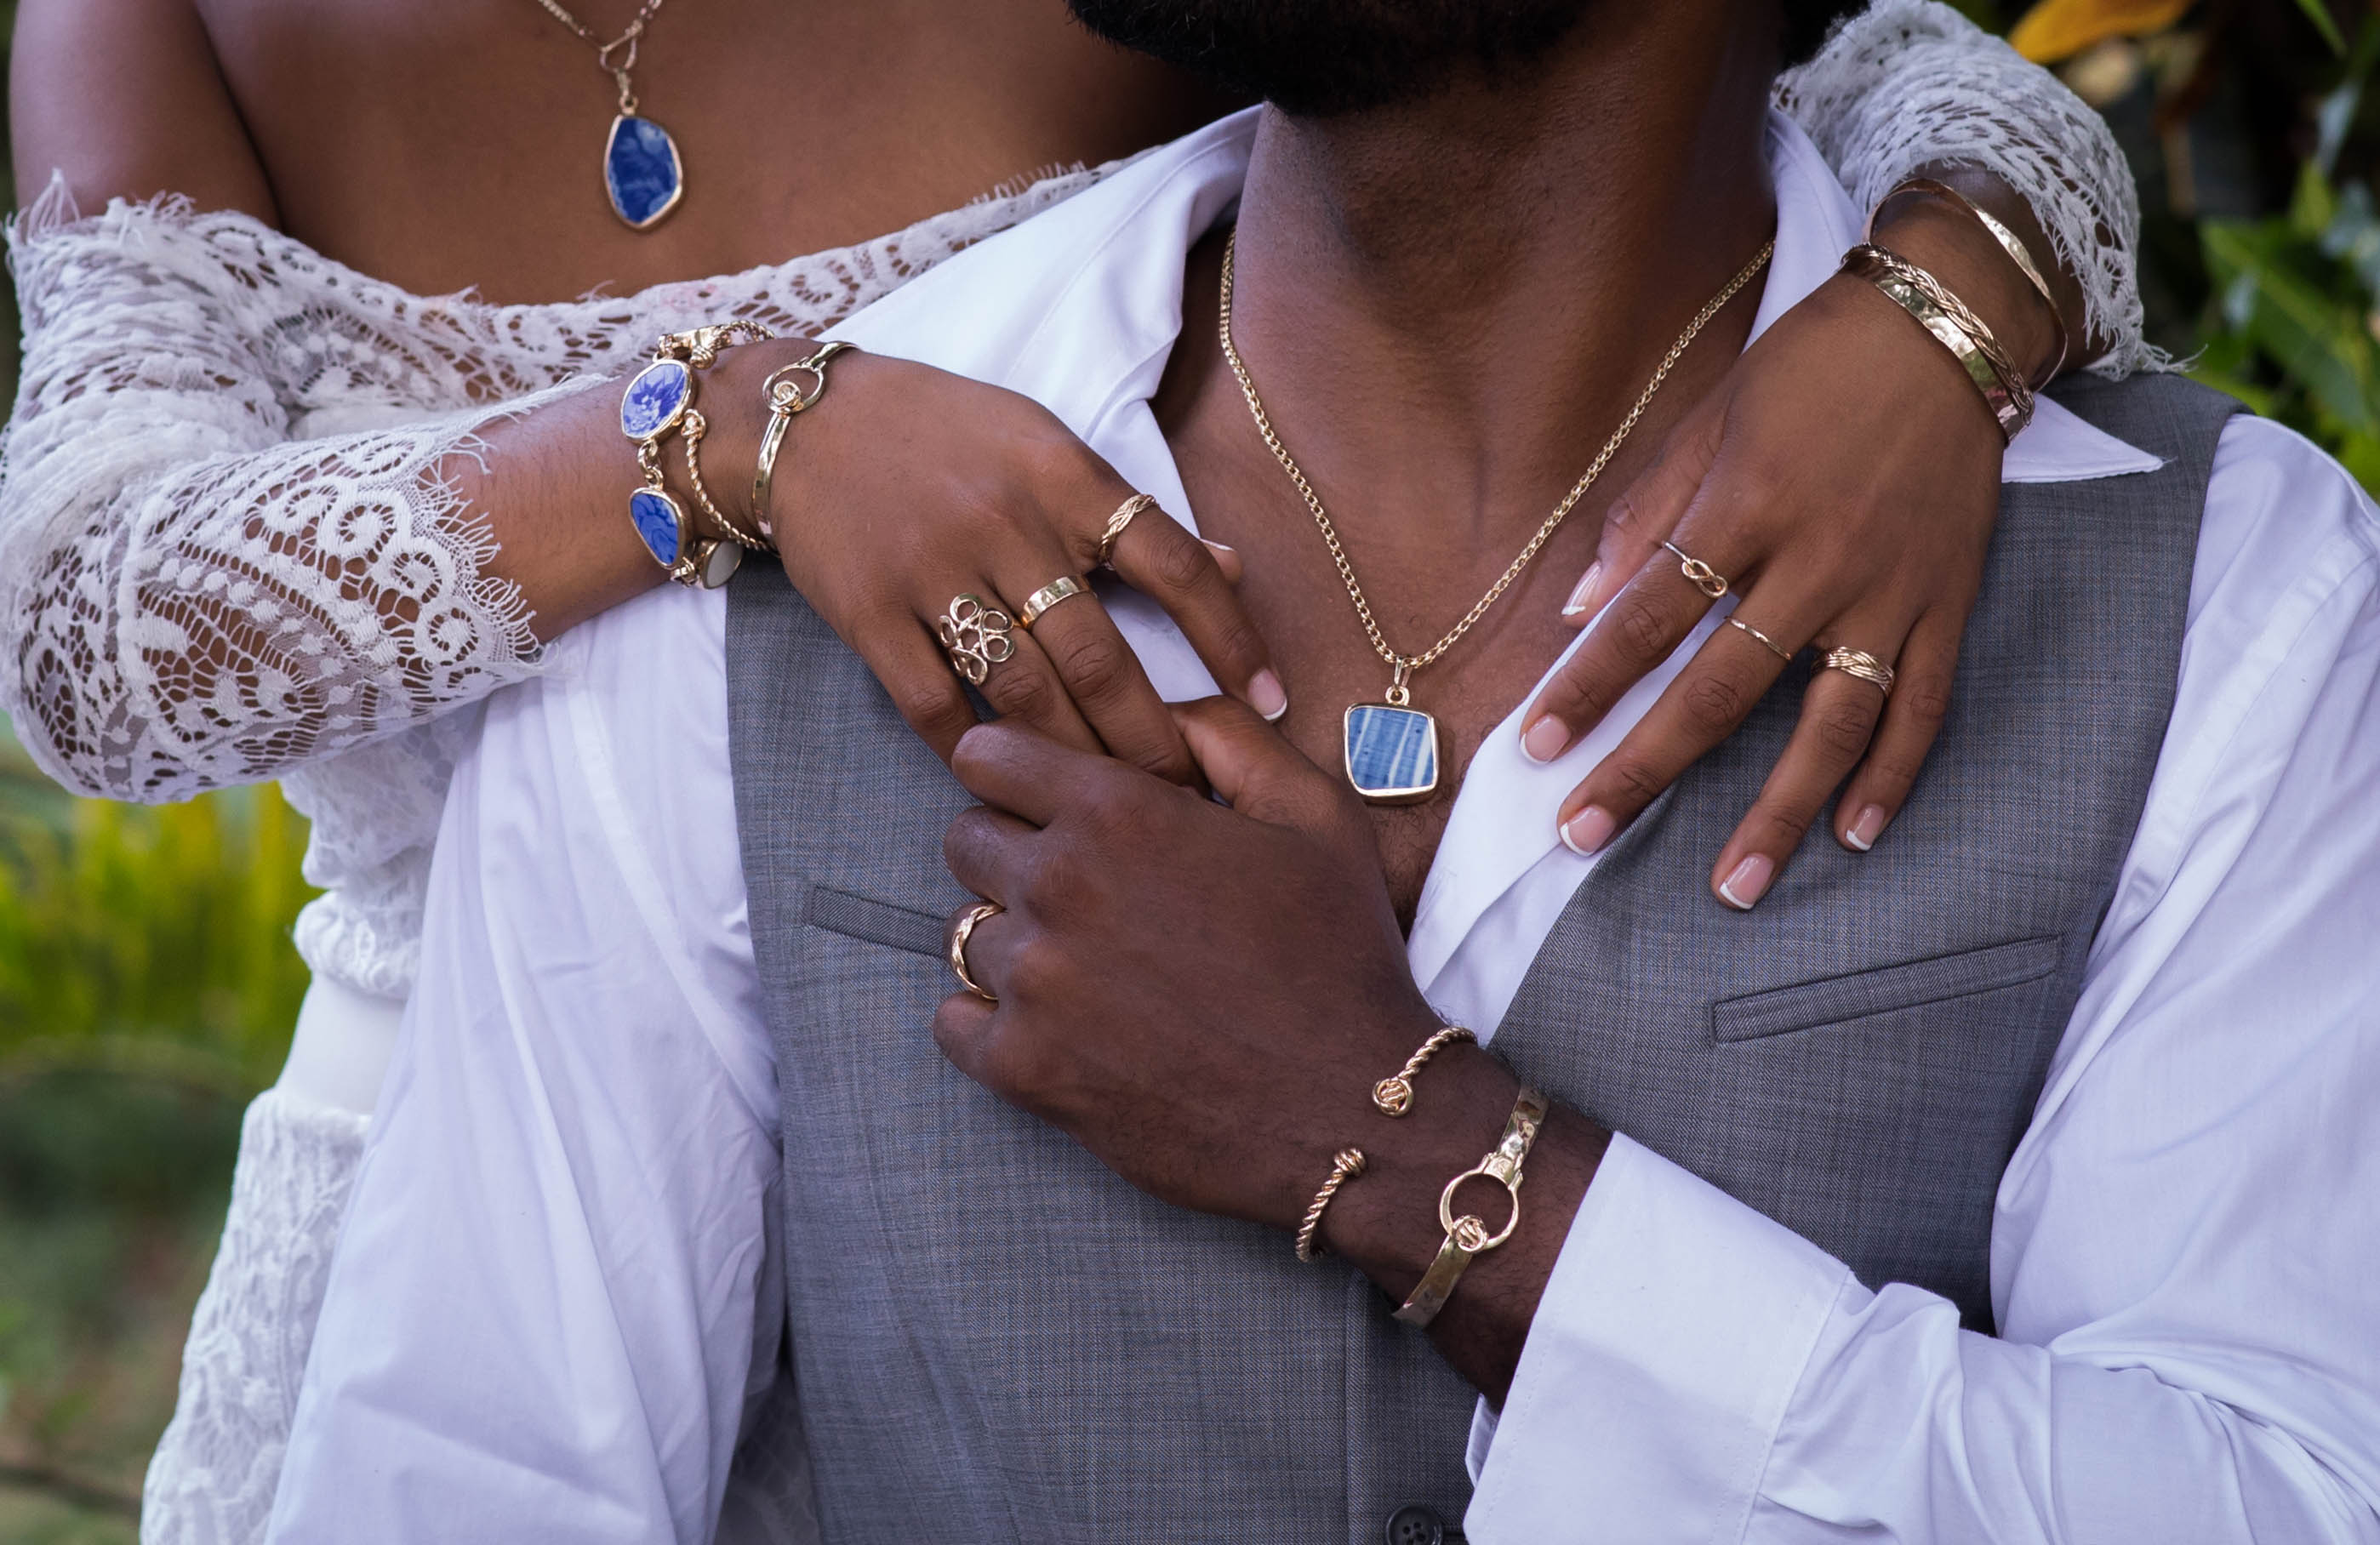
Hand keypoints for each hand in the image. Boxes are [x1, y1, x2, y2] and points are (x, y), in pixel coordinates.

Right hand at [728, 344, 1286, 785]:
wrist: (805, 424)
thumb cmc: (945, 437)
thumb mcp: (1045, 445)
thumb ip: (1129, 514)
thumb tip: (1233, 568)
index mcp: (1064, 475)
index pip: (1174, 563)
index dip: (1233, 639)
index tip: (1274, 702)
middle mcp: (1006, 523)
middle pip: (1102, 656)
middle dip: (1155, 738)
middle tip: (1190, 791)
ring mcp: (934, 572)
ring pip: (1026, 694)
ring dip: (1080, 759)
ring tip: (1118, 803)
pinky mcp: (871, 615)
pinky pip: (937, 706)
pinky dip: (977, 752)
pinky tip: (1010, 783)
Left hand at [934, 704, 1602, 1400]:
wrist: (1352, 1110)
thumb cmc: (1340, 956)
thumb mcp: (1315, 813)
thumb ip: (1226, 735)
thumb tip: (1157, 710)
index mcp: (1119, 810)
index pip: (987, 754)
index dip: (1014, 770)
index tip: (1042, 798)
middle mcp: (1060, 885)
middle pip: (966, 840)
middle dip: (1015, 852)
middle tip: (1085, 891)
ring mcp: (1034, 982)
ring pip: (966, 933)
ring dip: (1017, 943)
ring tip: (1094, 970)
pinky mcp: (1024, 1068)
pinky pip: (953, 1022)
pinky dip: (994, 1023)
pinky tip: (1062, 1025)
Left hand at [1513, 186, 2062, 908]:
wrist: (1948, 323)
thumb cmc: (1811, 366)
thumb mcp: (1709, 418)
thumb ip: (1641, 517)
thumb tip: (1575, 609)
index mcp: (1743, 505)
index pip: (1648, 617)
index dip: (1588, 686)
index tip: (1537, 747)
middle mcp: (1817, 558)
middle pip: (1720, 689)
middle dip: (1646, 769)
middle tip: (1585, 835)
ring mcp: (1890, 588)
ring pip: (1828, 722)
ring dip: (1778, 811)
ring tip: (1732, 885)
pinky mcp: (1949, 602)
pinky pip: (1923, 707)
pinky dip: (1893, 776)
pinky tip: (1855, 837)